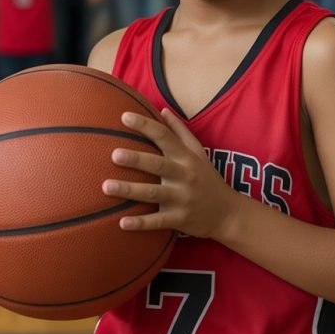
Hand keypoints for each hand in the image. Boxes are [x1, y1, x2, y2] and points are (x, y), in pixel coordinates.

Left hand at [102, 108, 236, 239]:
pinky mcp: (179, 219)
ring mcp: (182, 198)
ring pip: (153, 193)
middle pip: (158, 164)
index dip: (145, 125)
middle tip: (114, 154)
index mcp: (186, 157)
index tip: (124, 117)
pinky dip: (140, 223)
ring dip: (130, 190)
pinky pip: (157, 221)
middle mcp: (184, 175)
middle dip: (136, 159)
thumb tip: (163, 110)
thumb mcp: (198, 153)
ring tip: (106, 186)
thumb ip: (180, 132)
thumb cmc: (207, 179)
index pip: (165, 136)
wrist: (228, 213)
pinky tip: (121, 223)